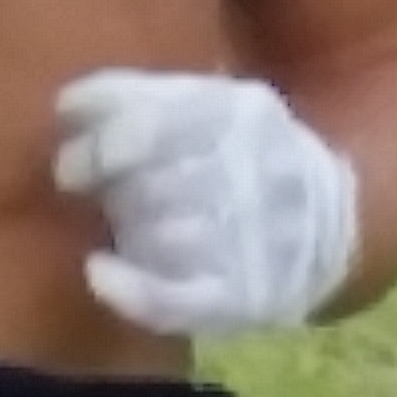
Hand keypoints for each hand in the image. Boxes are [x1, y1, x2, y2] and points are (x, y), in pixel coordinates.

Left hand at [50, 70, 363, 340]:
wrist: (330, 224)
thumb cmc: (245, 152)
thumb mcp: (213, 102)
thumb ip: (141, 96)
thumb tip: (66, 107)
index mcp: (240, 115)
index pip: (151, 125)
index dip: (97, 140)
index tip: (69, 147)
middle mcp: (249, 174)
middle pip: (146, 182)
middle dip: (104, 183)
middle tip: (90, 185)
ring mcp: (248, 240)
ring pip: (156, 235)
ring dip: (122, 226)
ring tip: (121, 219)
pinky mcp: (242, 298)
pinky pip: (174, 300)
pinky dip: (128, 289)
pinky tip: (98, 271)